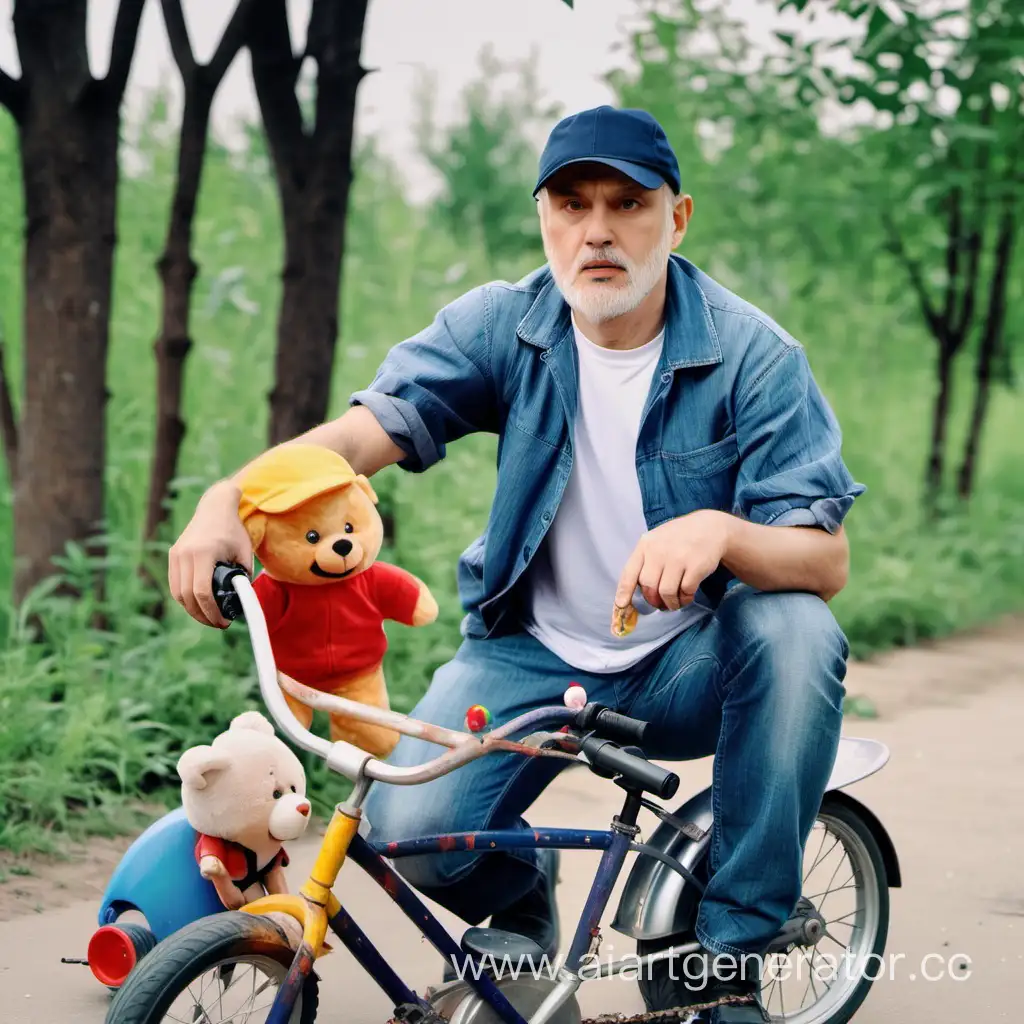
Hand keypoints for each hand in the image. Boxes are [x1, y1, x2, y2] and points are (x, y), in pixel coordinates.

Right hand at [169, 480, 252, 627]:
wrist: (215, 507)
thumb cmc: (233, 530)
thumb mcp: (244, 552)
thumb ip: (243, 577)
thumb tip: (241, 602)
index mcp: (203, 553)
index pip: (202, 591)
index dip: (211, 611)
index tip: (223, 621)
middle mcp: (185, 554)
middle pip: (187, 596)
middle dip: (202, 615)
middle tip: (218, 624)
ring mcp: (176, 554)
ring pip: (178, 593)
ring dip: (192, 609)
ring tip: (208, 617)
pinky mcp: (173, 555)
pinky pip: (175, 584)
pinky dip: (184, 598)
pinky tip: (197, 605)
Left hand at [612, 511, 732, 632]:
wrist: (710, 527)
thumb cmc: (678, 538)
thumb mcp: (657, 541)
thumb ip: (646, 561)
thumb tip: (635, 591)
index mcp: (646, 545)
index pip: (630, 572)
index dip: (624, 591)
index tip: (621, 605)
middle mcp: (659, 550)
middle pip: (649, 586)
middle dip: (653, 600)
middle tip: (660, 604)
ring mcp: (678, 558)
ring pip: (666, 592)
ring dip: (670, 603)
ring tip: (674, 602)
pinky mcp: (696, 566)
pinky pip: (685, 591)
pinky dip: (685, 599)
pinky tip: (687, 595)